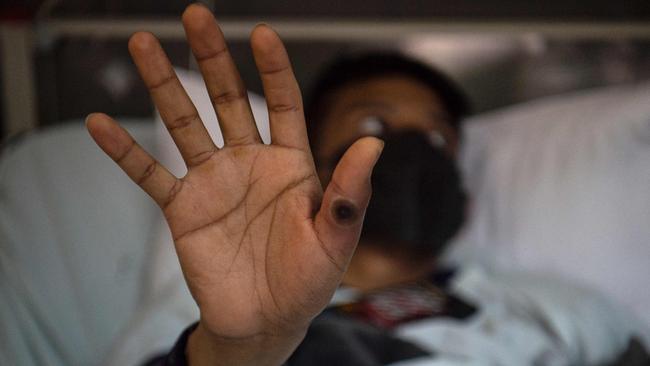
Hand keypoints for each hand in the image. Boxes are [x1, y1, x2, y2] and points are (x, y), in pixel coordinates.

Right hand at [86, 4, 382, 364]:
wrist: (267, 321)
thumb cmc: (307, 282)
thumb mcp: (336, 239)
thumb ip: (349, 193)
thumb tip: (374, 144)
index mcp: (290, 165)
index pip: (282, 104)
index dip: (273, 70)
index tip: (262, 34)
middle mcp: (249, 164)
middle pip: (228, 100)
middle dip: (212, 58)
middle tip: (195, 16)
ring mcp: (213, 183)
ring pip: (184, 125)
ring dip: (164, 86)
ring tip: (143, 44)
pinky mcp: (183, 209)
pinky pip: (149, 175)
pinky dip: (125, 152)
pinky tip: (100, 124)